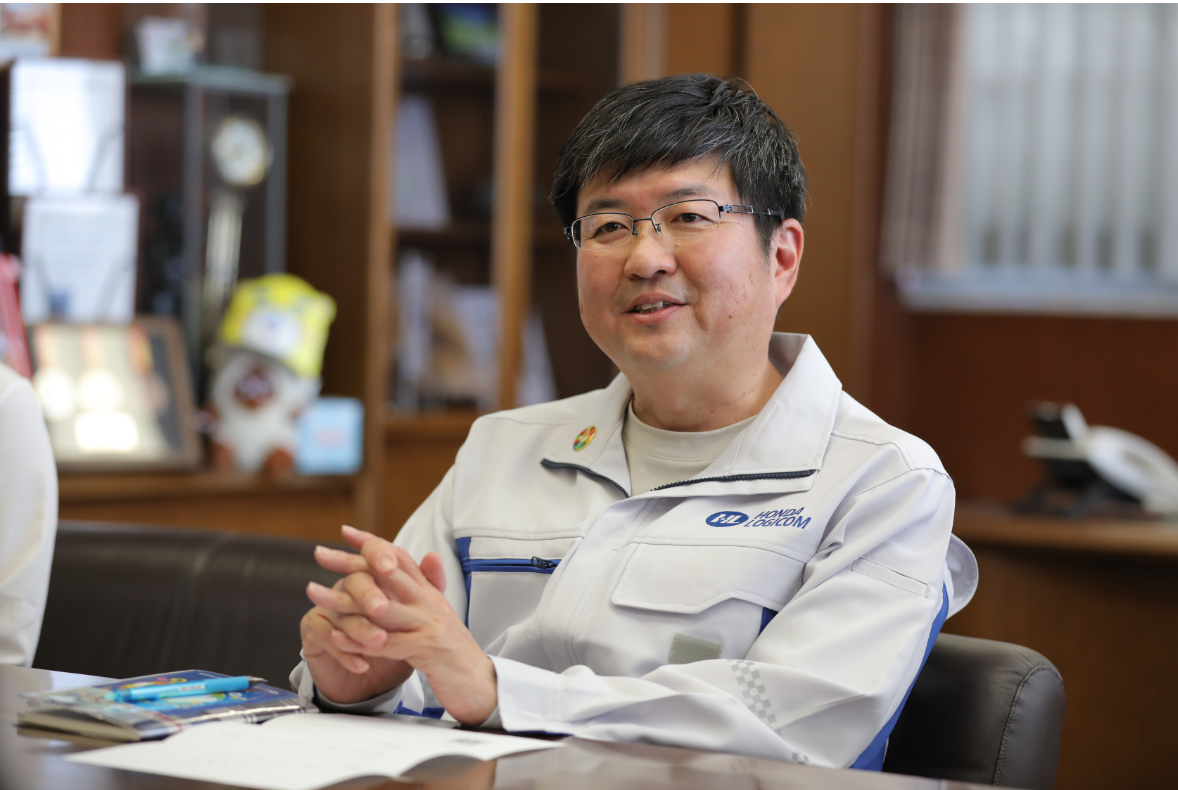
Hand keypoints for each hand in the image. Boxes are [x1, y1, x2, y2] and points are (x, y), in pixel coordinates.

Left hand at [307, 527, 497, 724]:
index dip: (375, 544)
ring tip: (315, 594)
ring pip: (380, 607)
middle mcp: (431, 603)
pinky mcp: (427, 650)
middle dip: (351, 562)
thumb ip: (428, 591)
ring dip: (343, 600)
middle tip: (320, 554)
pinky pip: (385, 643)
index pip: (402, 559)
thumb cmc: (456, 656)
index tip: (348, 533)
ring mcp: (429, 625)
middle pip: (387, 574)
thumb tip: (429, 555)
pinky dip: (358, 639)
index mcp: (432, 595)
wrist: (483, 686)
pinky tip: (336, 635)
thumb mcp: (441, 618)